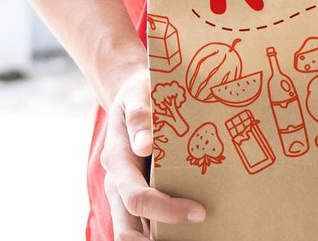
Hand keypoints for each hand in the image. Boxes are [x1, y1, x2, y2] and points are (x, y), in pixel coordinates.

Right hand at [102, 68, 205, 238]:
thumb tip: (144, 142)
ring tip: (198, 236)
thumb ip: (140, 113)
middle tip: (197, 237)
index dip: (166, 210)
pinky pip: (147, 226)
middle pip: (127, 232)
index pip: (137, 198)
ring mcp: (126, 193)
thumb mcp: (139, 91)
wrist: (132, 96)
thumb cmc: (140, 91)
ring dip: (161, 240)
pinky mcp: (139, 197)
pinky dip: (166, 234)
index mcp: (117, 160)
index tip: (200, 212)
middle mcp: (118, 183)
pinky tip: (194, 230)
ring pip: (134, 234)